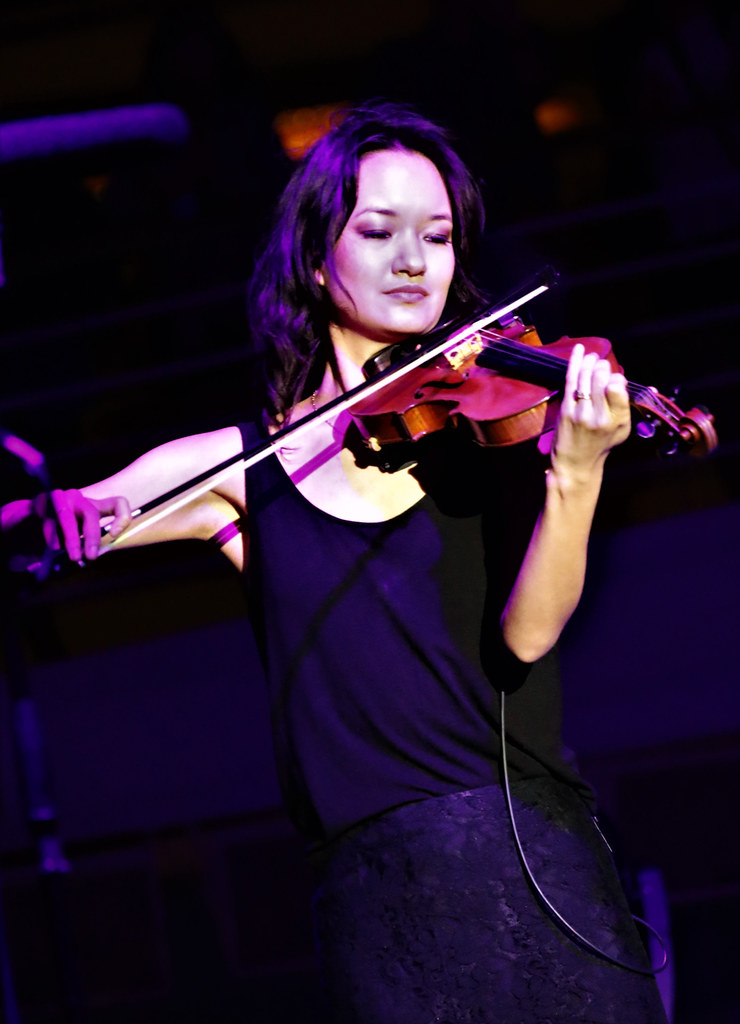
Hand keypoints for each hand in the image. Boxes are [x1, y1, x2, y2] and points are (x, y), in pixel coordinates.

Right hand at [35, 488, 131, 561]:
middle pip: (91, 513)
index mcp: (91, 508)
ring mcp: (59, 497)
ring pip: (68, 517)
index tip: (114, 535)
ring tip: (72, 556)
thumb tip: (91, 558)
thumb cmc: (53, 536)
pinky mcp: (40, 500)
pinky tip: (53, 546)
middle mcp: (78, 499)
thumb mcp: (74, 542)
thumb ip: (84, 547)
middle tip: (90, 557)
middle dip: (92, 537)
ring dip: (71, 538)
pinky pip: (48, 517)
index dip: (122, 517)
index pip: (117, 504)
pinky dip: (51, 533)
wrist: (21, 526)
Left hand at [550, 342, 630, 482]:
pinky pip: (571, 380)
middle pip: (601, 378)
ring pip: (585, 377)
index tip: (613, 378)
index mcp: (618, 420)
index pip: (618, 387)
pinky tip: (580, 350)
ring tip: (592, 357)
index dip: (616, 377)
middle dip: (602, 367)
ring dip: (589, 362)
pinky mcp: (566, 410)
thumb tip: (632, 381)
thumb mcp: (622, 429)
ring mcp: (581, 413)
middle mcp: (600, 416)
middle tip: (601, 365)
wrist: (576, 463)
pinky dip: (575, 362)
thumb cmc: (600, 444)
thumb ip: (624, 405)